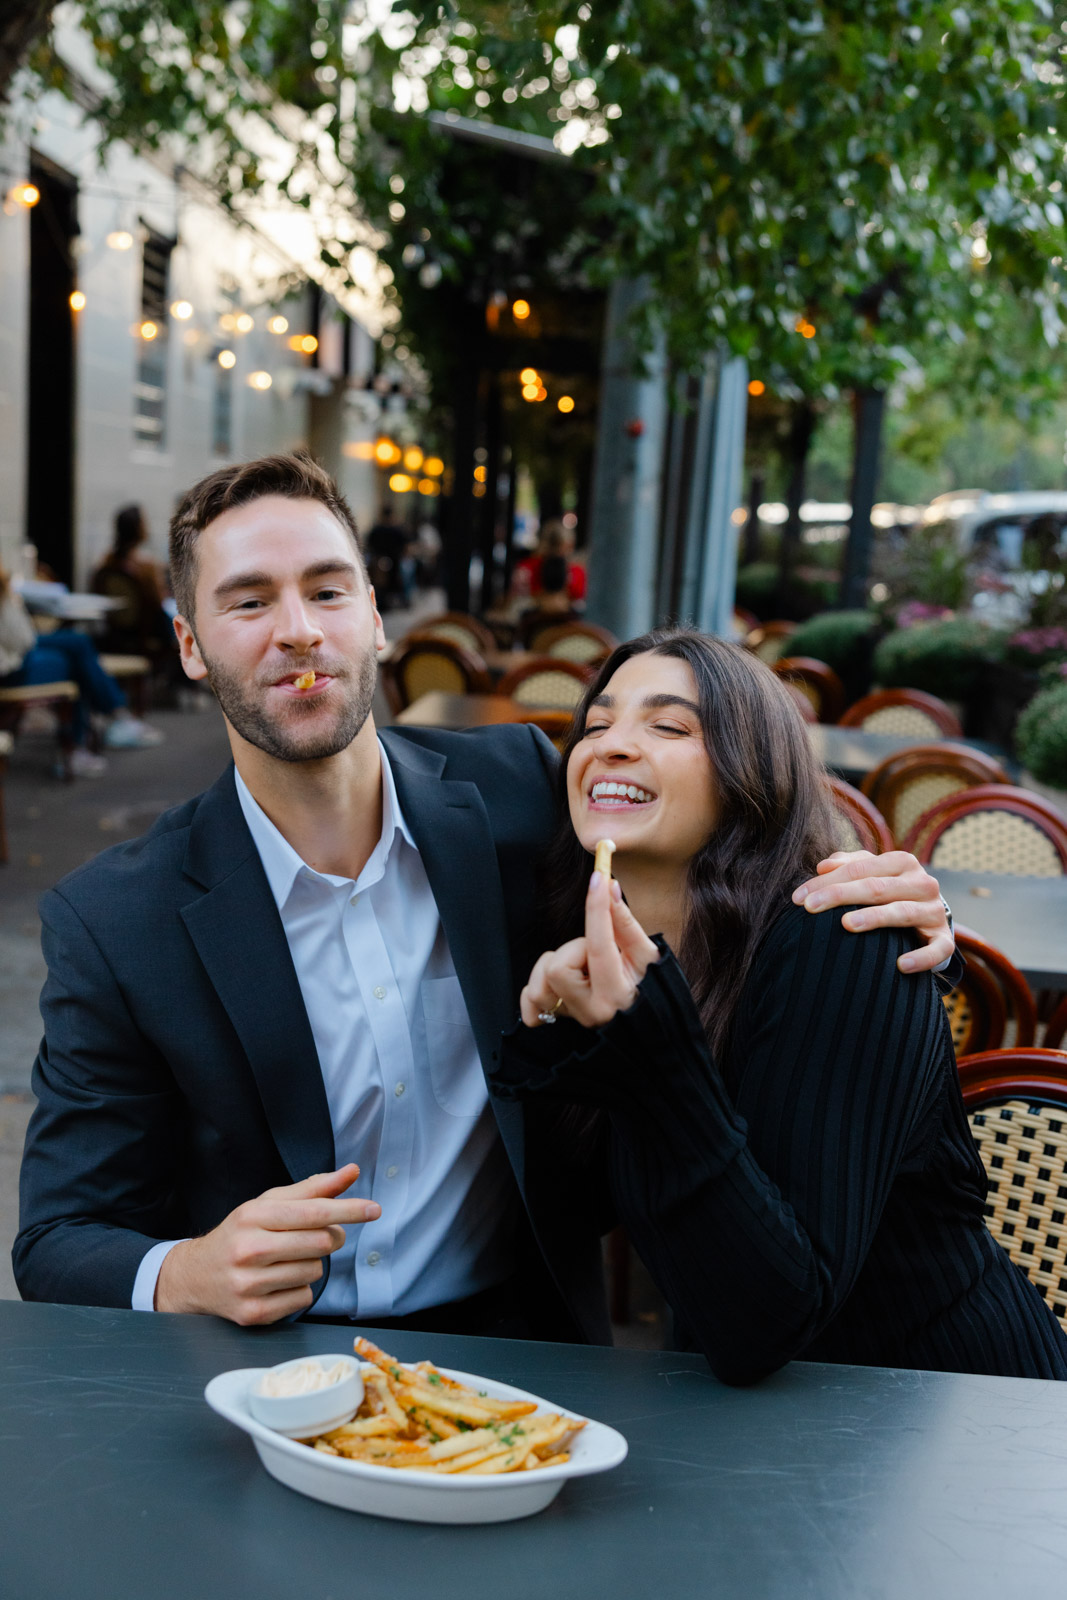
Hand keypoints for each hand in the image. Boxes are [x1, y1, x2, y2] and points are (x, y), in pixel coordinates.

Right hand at [155, 1164, 380, 1324]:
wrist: (194, 1277)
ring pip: (314, 1272)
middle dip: (330, 1238)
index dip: (348, 1210)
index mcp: (253, 1216)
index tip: (374, 1209)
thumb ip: (313, 1189)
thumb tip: (352, 1172)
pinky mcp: (253, 1313)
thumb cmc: (240, 1234)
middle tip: (320, 1236)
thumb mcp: (268, 1205)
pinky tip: (278, 1282)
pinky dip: (299, 1289)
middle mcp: (248, 1249)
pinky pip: (303, 1299)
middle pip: (320, 1243)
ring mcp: (249, 1284)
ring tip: (286, 1260)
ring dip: (311, 1264)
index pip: (313, 1213)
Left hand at [520, 870, 659, 1028]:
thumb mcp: (647, 956)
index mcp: (616, 995)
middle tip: (594, 954)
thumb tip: (609, 887)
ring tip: (583, 969)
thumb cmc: (651, 988)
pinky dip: (538, 986)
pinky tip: (558, 983)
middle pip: (558, 966)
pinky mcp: (556, 1021)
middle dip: (574, 949)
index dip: (597, 907)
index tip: (599, 877)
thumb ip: (625, 923)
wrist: (647, 1027)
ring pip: (541, 980)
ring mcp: (571, 1018)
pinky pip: (529, 1001)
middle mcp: (591, 1012)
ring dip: (558, 964)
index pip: (598, 945)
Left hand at [792, 849, 952, 973]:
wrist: (929, 918)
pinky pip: (936, 950)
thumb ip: (849, 866)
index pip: (860, 869)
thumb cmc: (890, 893)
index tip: (799, 898)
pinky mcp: (944, 940)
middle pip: (876, 888)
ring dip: (874, 918)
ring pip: (902, 913)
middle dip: (840, 896)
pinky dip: (921, 958)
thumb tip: (823, 866)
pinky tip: (900, 965)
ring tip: (847, 925)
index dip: (827, 882)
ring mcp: (935, 912)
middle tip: (810, 908)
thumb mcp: (871, 873)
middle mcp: (922, 883)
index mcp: (902, 862)